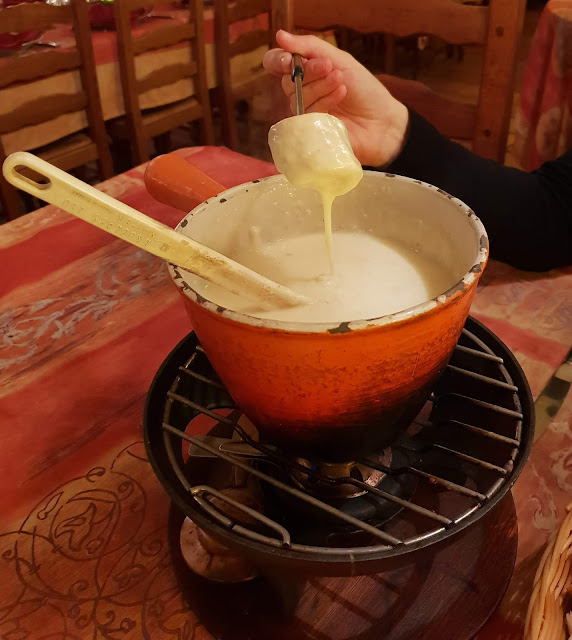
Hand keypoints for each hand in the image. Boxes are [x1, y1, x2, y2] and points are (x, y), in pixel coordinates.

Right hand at [263, 31, 408, 166]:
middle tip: (329, 67)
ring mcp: (305, 114)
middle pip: (286, 82)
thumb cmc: (363, 89)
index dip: (277, 61)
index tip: (290, 60)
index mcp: (305, 72)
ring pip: (297, 98)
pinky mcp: (310, 132)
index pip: (275, 64)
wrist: (382, 120)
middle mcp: (300, 93)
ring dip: (321, 86)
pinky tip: (341, 95)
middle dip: (309, 72)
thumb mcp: (340, 60)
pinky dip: (325, 101)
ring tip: (342, 83)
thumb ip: (311, 47)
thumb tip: (280, 36)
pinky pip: (306, 115)